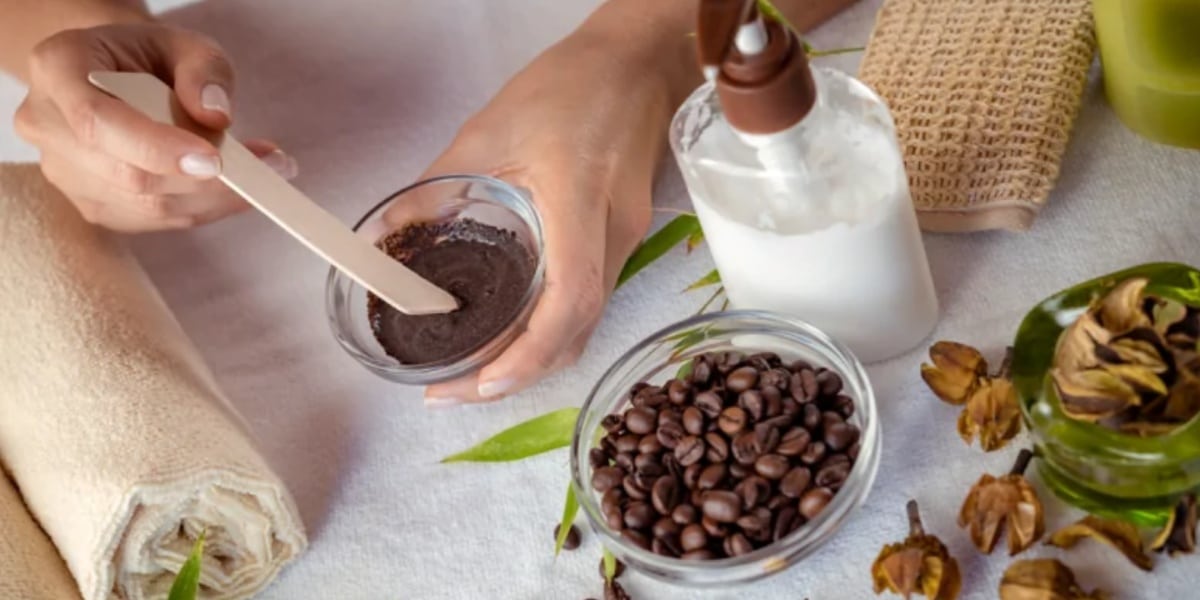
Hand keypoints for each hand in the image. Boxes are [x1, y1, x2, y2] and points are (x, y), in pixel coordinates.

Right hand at [12, 23, 296, 231]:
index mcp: (58, 69)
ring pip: (144, 205)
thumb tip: (216, 114)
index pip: (98, 120)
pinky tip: (233, 189)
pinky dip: (202, 209)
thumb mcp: (185, 43)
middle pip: (126, 173)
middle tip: (273, 167)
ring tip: (266, 174)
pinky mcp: (91, 204)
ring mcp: (64, 171)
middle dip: (205, 180)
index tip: (214, 160)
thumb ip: (205, 71)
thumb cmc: (150, 57)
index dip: (155, 147)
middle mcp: (46, 124)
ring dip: (213, 198)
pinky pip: (153, 220)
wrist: (121, 76)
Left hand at [407, 30, 678, 405]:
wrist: (638, 64)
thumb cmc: (569, 85)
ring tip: (475, 374)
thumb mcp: (487, 127)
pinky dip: (552, 332)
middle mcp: (613, 232)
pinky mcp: (626, 240)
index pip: (569, 297)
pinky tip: (512, 335)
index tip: (480, 380)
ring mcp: (628, 241)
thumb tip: (384, 239)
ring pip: (588, 324)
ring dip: (536, 360)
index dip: (528, 352)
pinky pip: (591, 302)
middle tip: (456, 391)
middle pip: (579, 329)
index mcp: (578, 198)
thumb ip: (434, 188)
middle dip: (520, 375)